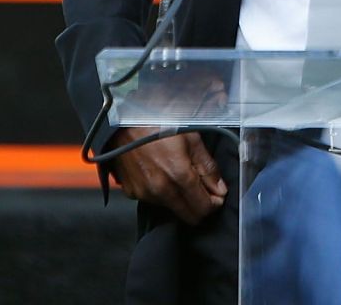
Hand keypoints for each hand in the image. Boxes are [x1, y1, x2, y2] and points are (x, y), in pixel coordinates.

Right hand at [108, 127, 227, 223]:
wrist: (121, 124)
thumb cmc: (157, 124)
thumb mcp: (191, 138)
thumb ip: (208, 167)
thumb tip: (220, 189)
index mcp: (179, 176)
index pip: (204, 209)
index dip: (214, 203)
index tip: (216, 195)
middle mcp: (161, 190)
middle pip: (189, 217)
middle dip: (200, 206)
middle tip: (202, 189)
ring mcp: (145, 194)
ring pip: (172, 209)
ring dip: (180, 198)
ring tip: (176, 174)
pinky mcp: (132, 193)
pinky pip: (154, 201)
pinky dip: (162, 193)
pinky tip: (160, 173)